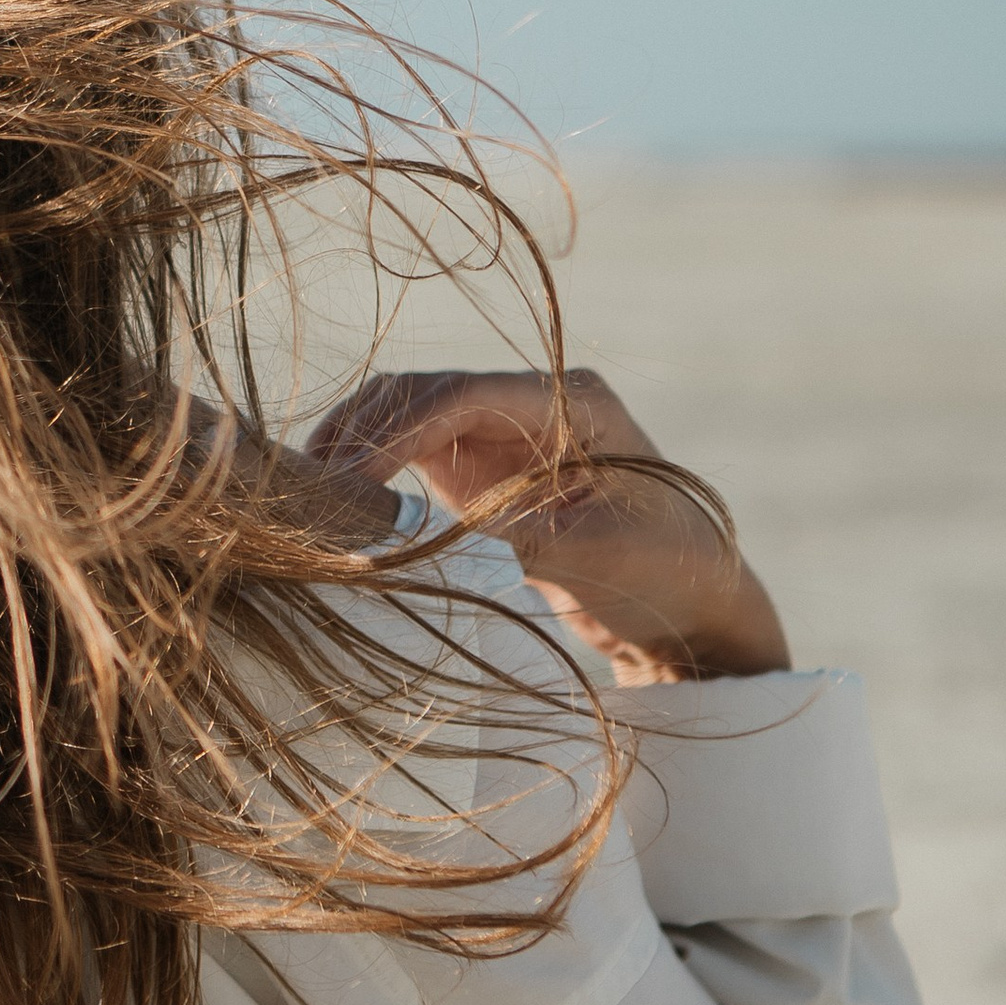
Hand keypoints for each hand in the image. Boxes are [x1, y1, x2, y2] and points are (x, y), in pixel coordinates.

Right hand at [306, 367, 789, 684]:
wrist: (696, 611)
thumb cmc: (666, 574)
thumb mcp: (592, 556)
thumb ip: (506, 536)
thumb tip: (410, 536)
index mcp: (571, 401)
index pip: (461, 395)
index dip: (395, 432)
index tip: (348, 479)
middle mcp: (532, 403)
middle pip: (423, 393)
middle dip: (363, 434)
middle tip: (309, 488)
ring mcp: (505, 434)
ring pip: (409, 417)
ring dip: (359, 446)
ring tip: (309, 492)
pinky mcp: (486, 472)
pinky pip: (414, 453)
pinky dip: (374, 471)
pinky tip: (338, 501)